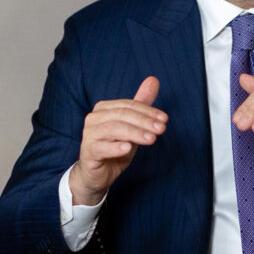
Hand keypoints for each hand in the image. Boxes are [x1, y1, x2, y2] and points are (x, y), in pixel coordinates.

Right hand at [69, 76, 166, 204]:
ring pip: (113, 129)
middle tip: (161, 129)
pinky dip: (115, 147)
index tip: (165, 119)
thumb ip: (141, 104)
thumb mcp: (132, 126)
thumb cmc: (115, 146)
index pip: (128, 105)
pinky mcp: (88, 152)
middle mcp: (94, 118)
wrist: (97, 174)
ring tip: (152, 139)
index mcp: (104, 108)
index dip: (148, 111)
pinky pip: (101, 147)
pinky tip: (128, 148)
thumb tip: (153, 79)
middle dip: (144, 121)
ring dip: (135, 133)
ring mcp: (89, 135)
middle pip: (122, 115)